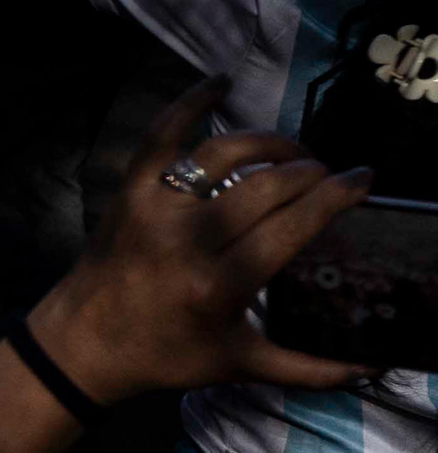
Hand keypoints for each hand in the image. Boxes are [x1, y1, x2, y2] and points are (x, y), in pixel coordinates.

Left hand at [32, 79, 371, 400]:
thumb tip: (371, 368)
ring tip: (294, 152)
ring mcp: (153, 208)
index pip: (292, 225)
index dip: (336, 195)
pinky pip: (159, 135)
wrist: (82, 343)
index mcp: (219, 283)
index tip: (363, 179)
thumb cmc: (166, 353)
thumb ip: (308, 367)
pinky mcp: (128, 191)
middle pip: (267, 185)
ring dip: (269, 143)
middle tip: (329, 175)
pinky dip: (189, 104)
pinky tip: (220, 84)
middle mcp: (187, 240)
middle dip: (310, 171)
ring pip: (223, 154)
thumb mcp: (239, 364)